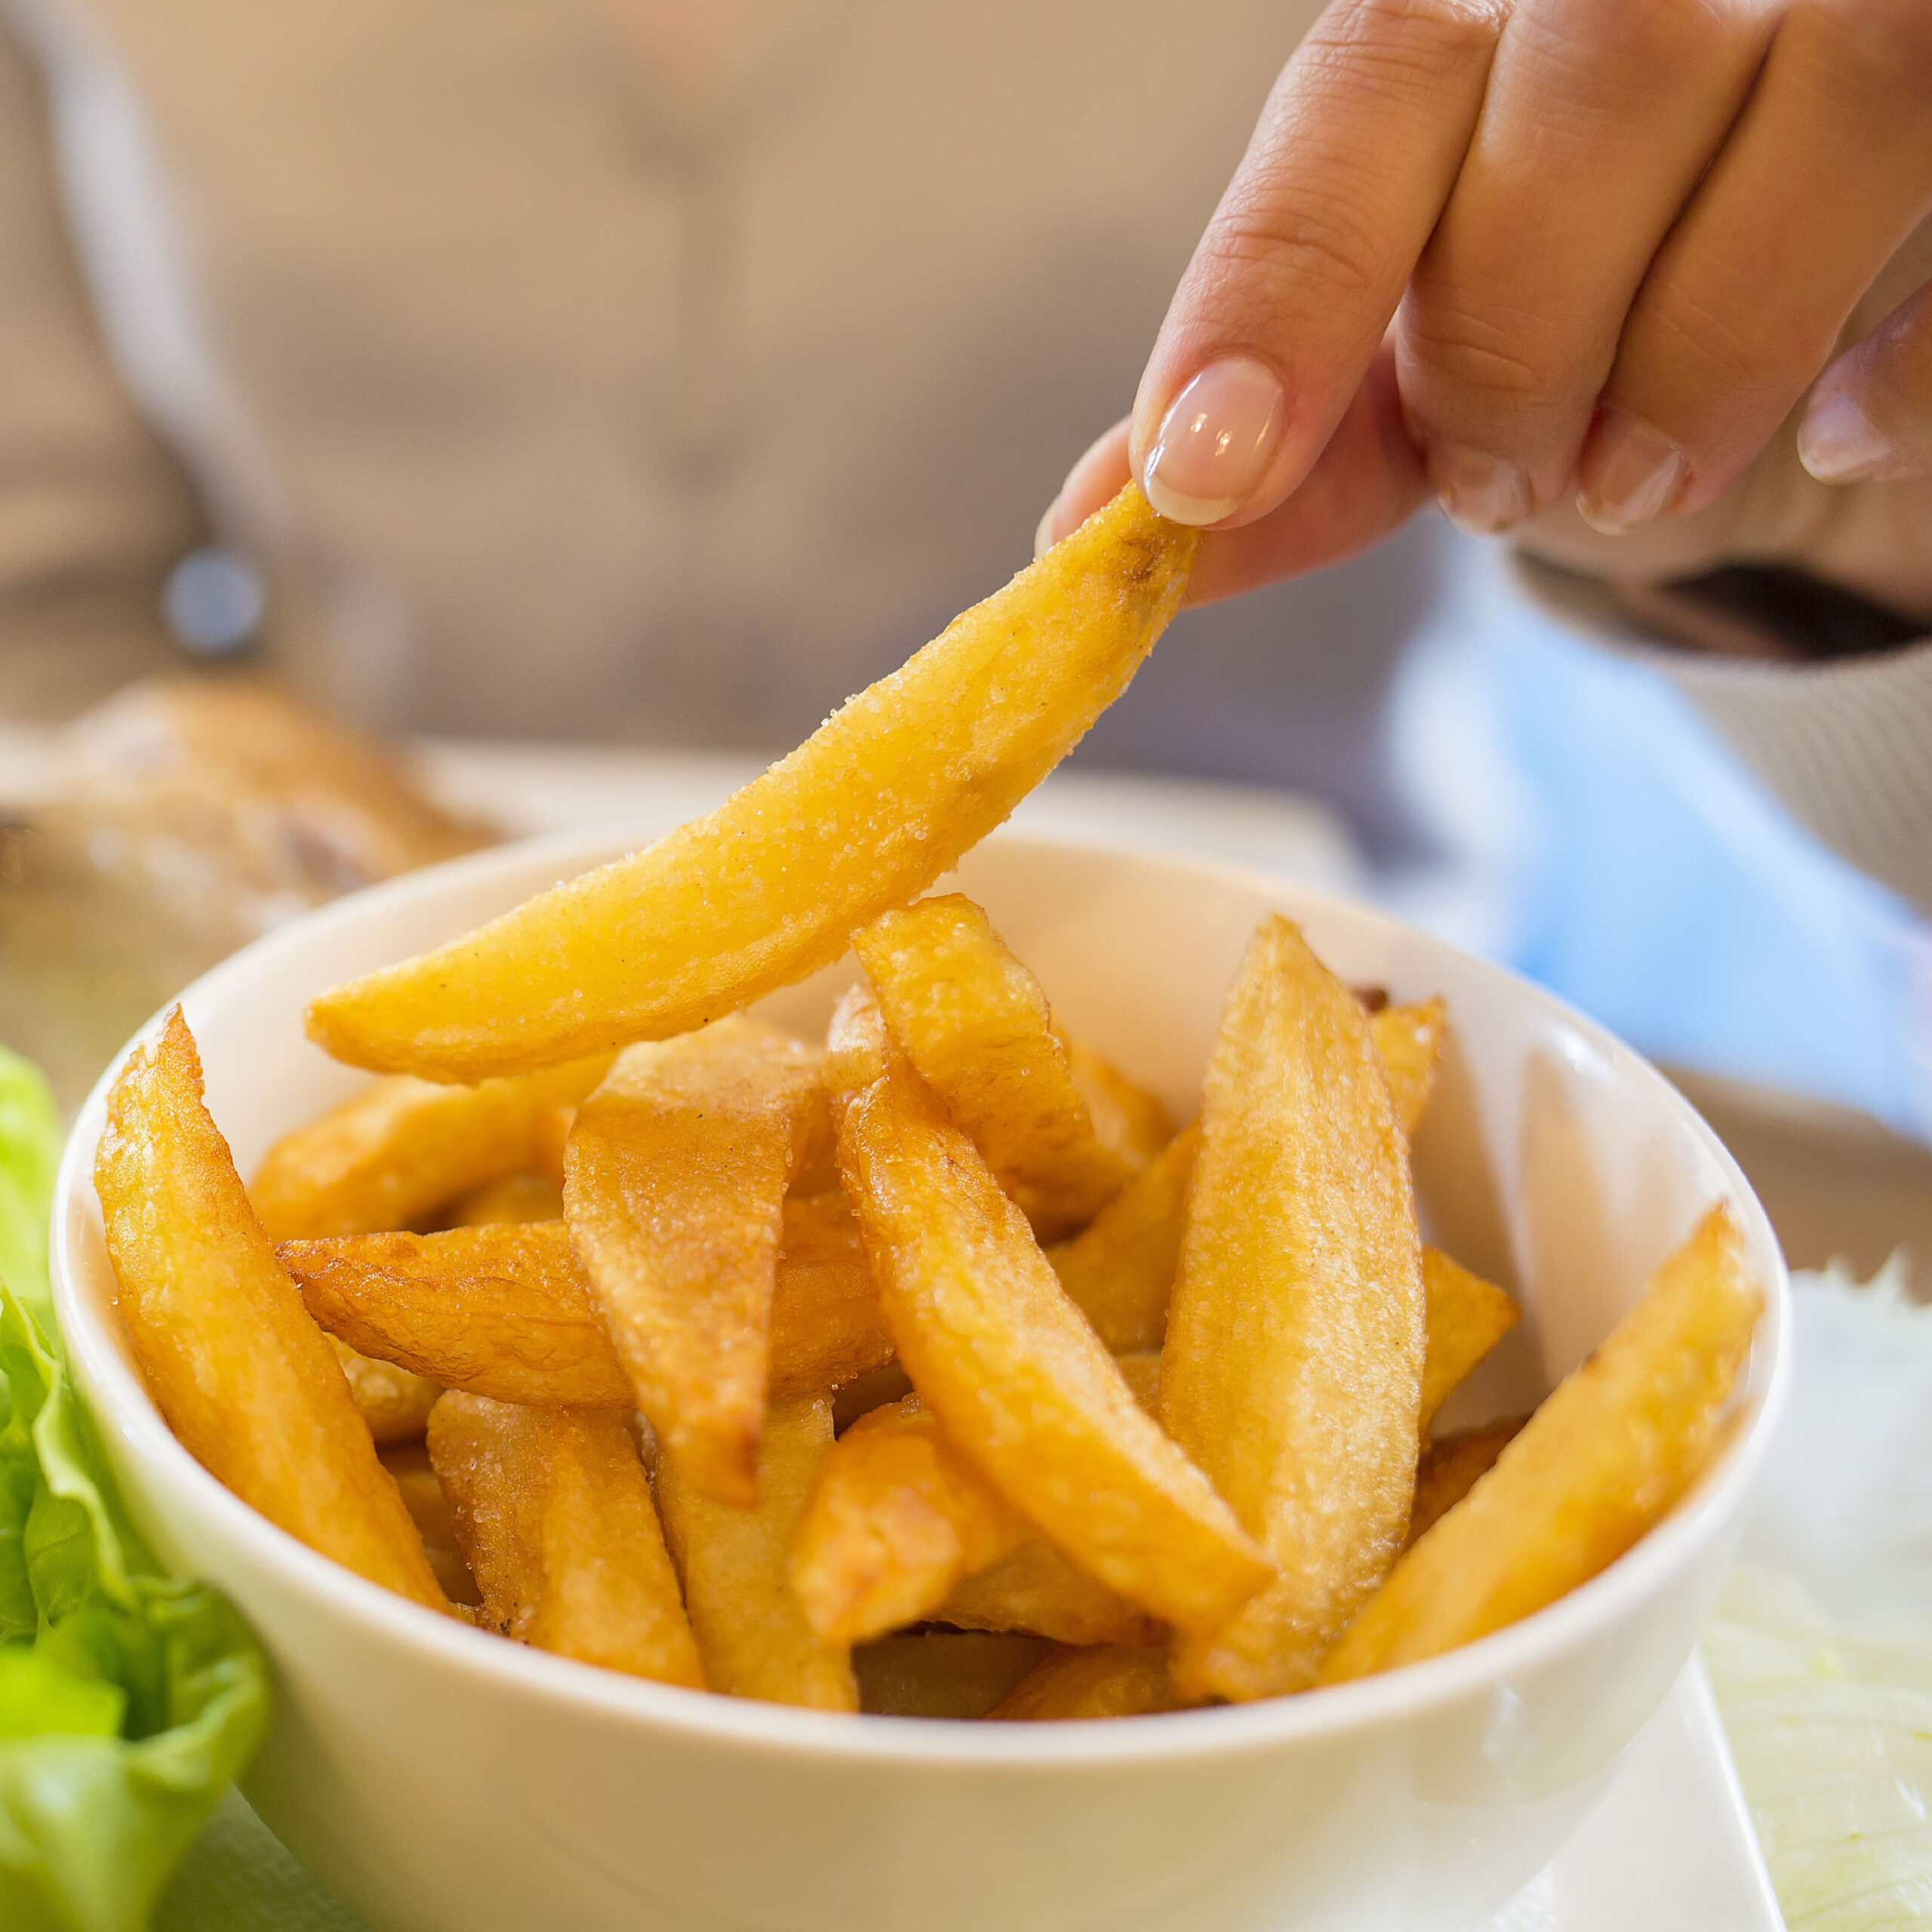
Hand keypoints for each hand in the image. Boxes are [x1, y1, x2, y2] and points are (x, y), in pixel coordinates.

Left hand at [1041, 0, 1931, 625]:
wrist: (1784, 327)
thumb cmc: (1569, 329)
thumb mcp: (1406, 386)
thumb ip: (1277, 442)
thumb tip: (1085, 538)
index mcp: (1478, 20)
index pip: (1370, 89)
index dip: (1280, 285)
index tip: (1204, 470)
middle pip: (1595, 82)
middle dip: (1522, 333)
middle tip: (1502, 479)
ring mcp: (1844, 9)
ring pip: (1821, 89)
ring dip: (1705, 344)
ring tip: (1635, 476)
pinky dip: (1898, 362)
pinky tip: (1834, 435)